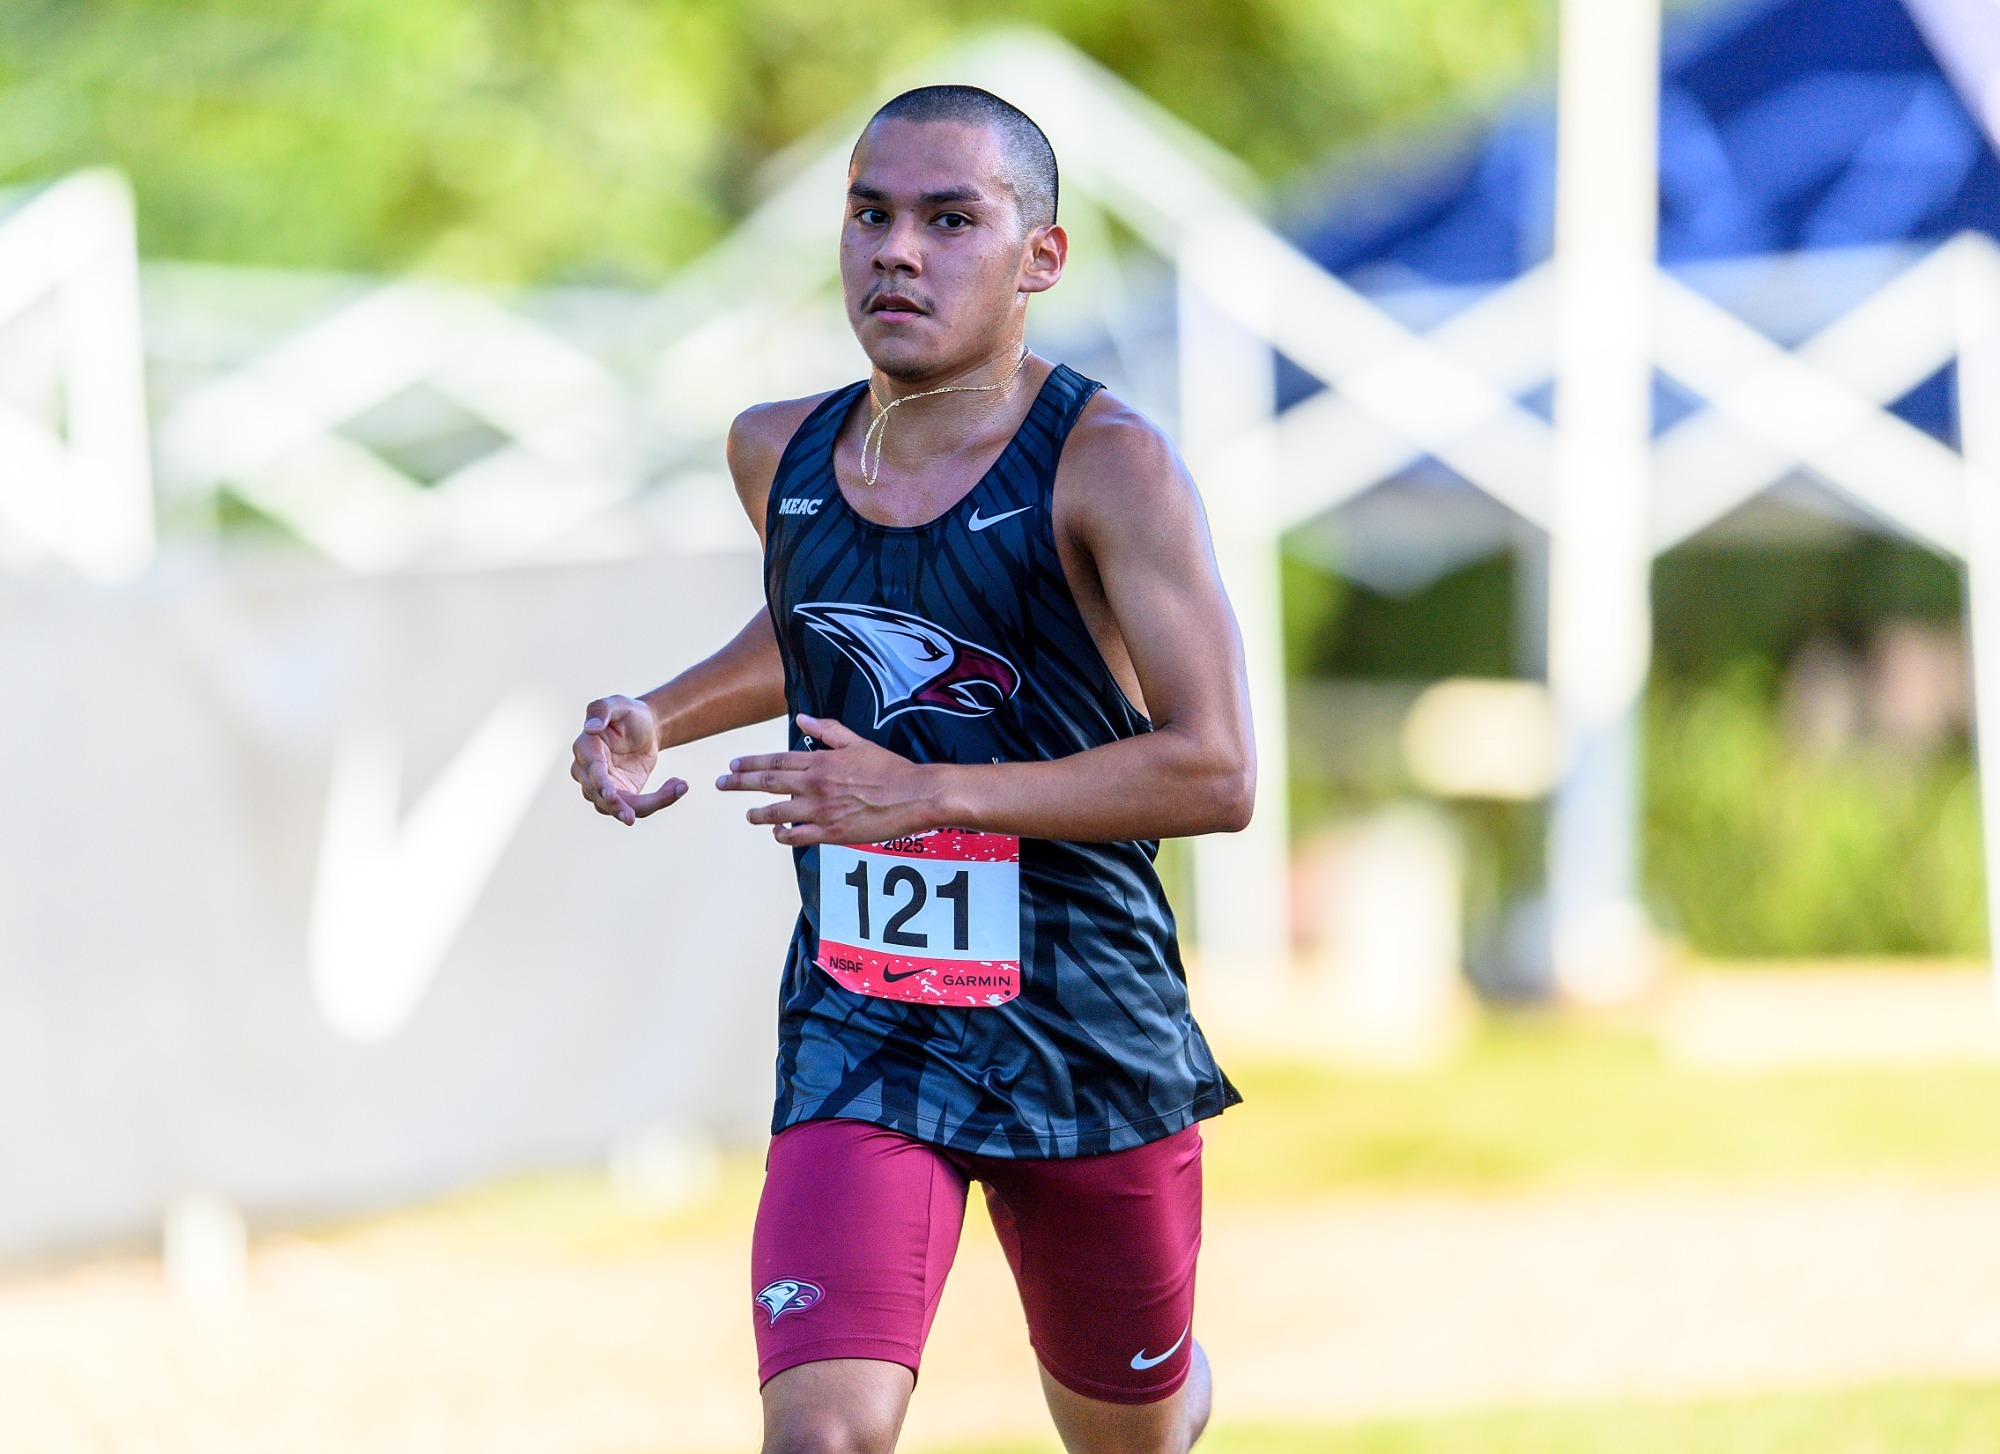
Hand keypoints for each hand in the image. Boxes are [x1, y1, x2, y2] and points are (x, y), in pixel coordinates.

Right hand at [571, 695, 686, 825]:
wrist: (645, 729)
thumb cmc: (628, 713)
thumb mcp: (618, 704)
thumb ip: (601, 710)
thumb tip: (590, 728)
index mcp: (585, 748)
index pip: (591, 769)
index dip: (600, 783)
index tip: (610, 795)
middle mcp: (588, 772)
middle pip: (601, 796)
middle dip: (620, 806)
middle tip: (635, 815)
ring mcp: (602, 787)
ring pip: (618, 808)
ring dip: (648, 805)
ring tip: (677, 789)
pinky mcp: (620, 797)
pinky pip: (636, 807)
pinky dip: (659, 801)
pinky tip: (678, 785)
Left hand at [716, 713, 941, 845]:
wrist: (914, 795)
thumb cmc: (890, 768)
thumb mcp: (858, 742)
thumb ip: (828, 730)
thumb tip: (802, 718)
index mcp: (821, 761)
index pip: (777, 760)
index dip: (751, 763)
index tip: (733, 765)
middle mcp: (816, 784)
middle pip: (768, 783)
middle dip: (740, 783)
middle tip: (721, 784)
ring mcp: (822, 810)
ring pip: (777, 811)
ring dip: (757, 813)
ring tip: (748, 814)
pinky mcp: (832, 832)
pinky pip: (797, 836)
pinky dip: (782, 834)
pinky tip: (776, 832)